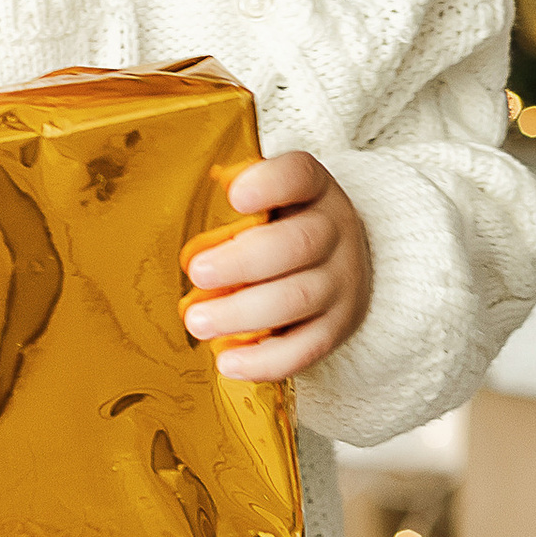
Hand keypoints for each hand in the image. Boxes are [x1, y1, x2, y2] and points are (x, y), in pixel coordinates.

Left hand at [183, 149, 371, 382]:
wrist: (342, 262)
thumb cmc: (288, 227)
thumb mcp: (275, 199)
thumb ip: (239, 198)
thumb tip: (194, 206)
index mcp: (315, 191)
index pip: (300, 175)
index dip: (270, 183)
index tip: (233, 195)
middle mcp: (336, 232)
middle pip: (297, 244)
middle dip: (242, 261)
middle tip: (197, 273)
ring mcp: (342, 282)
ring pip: (298, 298)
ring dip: (242, 312)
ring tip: (198, 321)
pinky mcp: (337, 327)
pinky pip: (305, 348)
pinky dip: (264, 360)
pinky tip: (227, 361)